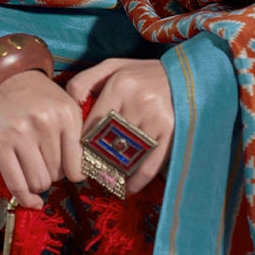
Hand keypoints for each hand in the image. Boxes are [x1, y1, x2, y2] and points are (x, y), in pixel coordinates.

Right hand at [0, 69, 84, 209]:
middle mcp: (46, 123)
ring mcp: (21, 134)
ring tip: (33, 168)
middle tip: (44, 162)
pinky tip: (32, 200)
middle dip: (54, 174)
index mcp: (67, 114)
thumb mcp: (63, 105)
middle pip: (58, 175)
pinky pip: (17, 184)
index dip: (75, 175)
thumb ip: (74, 136)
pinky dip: (26, 198)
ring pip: (39, 182)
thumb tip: (81, 175)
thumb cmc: (35, 96)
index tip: (70, 174)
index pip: (78, 164)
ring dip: (38, 183)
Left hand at [65, 58, 173, 193]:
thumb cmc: (143, 74)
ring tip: (108, 179)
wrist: (187, 76)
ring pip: (127, 155)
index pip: (92, 123)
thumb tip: (68, 103)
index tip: (77, 156)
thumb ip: (85, 81)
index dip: (82, 144)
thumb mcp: (112, 67)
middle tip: (90, 171)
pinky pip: (150, 164)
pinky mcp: (171, 132)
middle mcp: (138, 101)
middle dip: (96, 160)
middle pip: (108, 142)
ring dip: (115, 171)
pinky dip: (137, 180)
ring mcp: (156, 118)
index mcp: (119, 85)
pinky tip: (129, 187)